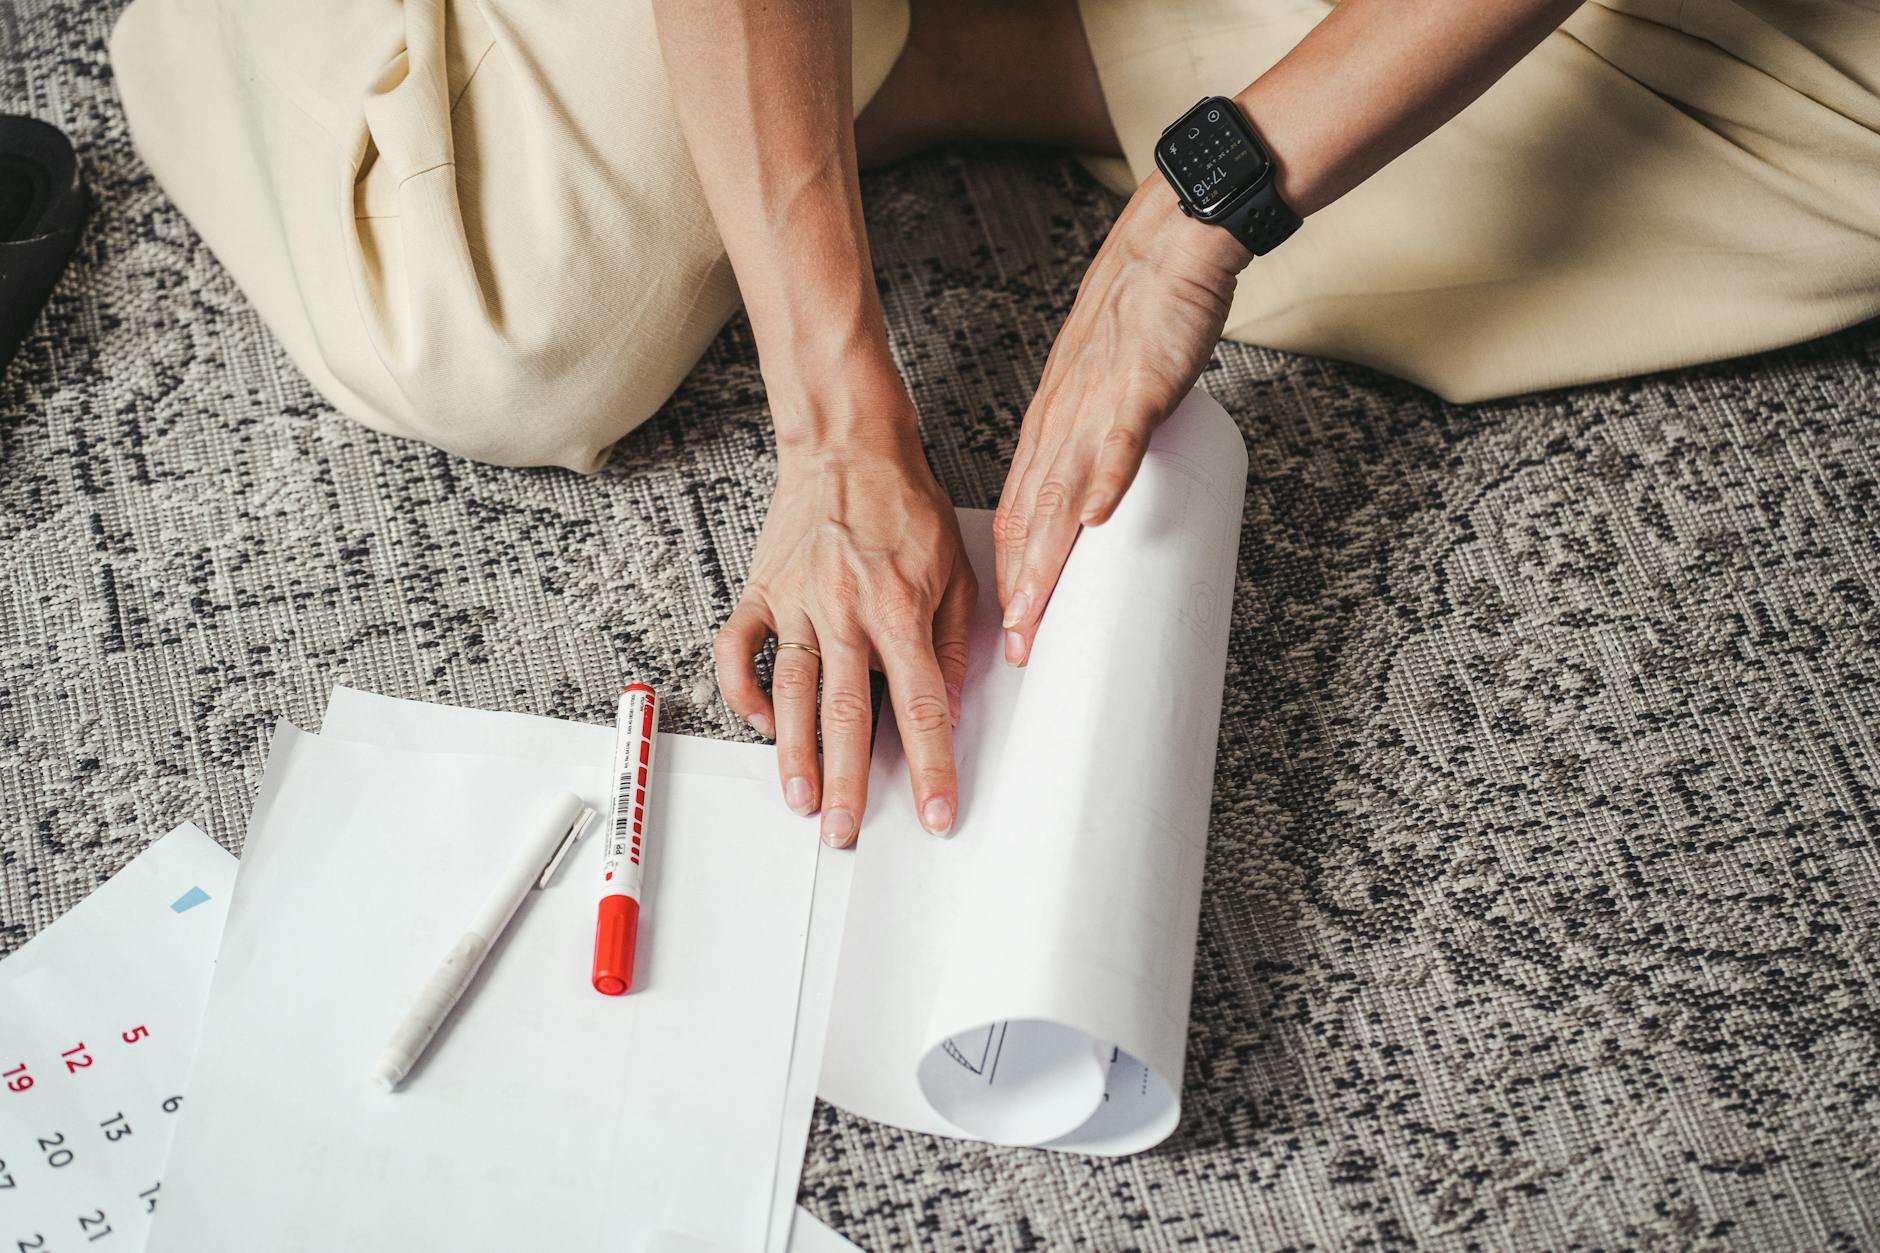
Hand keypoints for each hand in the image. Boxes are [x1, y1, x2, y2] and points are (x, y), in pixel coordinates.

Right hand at [714, 421, 976, 846]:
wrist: (848, 443)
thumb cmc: (905, 502)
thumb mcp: (956, 568)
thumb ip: (954, 639)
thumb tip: (955, 699)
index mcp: (901, 609)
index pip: (921, 706)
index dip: (931, 766)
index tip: (937, 813)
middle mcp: (846, 611)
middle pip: (846, 714)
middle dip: (847, 782)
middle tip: (846, 831)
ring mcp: (797, 603)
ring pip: (792, 693)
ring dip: (793, 755)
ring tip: (800, 803)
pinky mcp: (762, 591)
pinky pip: (740, 651)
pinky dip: (744, 692)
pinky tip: (762, 725)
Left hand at [994, 179, 1247, 663]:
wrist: (1167, 247)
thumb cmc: (1140, 316)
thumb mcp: (1105, 391)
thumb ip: (1099, 442)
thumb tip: (1100, 498)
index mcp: (1052, 429)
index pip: (1021, 516)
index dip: (1011, 575)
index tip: (1008, 628)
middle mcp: (1063, 424)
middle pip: (1031, 517)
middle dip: (1019, 589)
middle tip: (1013, 646)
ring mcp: (1098, 406)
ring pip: (1062, 491)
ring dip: (1047, 555)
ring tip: (1036, 609)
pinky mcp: (1139, 383)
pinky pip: (1120, 437)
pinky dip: (1108, 477)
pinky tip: (1100, 518)